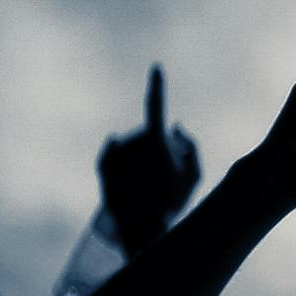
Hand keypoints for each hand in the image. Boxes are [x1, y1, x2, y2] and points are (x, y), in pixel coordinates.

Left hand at [99, 66, 201, 257]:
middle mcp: (131, 140)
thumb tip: (176, 126)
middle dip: (160, 146)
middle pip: (149, 135)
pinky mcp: (102, 165)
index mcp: (155, 140)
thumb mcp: (194, 176)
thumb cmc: (172, 202)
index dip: (157, 86)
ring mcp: (115, 152)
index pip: (156, 105)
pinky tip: (126, 166)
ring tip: (150, 184)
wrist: (140, 227)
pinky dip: (120, 156)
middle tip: (169, 174)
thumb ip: (191, 147)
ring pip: (133, 146)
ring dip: (142, 157)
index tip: (156, 68)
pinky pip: (113, 153)